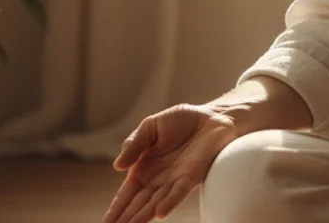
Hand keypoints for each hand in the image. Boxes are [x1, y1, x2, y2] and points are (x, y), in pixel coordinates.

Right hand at [103, 103, 240, 222]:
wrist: (213, 116)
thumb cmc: (182, 121)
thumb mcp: (150, 127)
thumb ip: (133, 145)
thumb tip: (117, 166)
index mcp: (144, 169)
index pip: (126, 195)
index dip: (116, 210)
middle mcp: (158, 180)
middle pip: (138, 204)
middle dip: (125, 220)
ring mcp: (175, 180)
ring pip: (155, 203)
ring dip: (142, 216)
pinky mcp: (193, 176)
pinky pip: (179, 192)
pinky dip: (170, 202)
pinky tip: (159, 214)